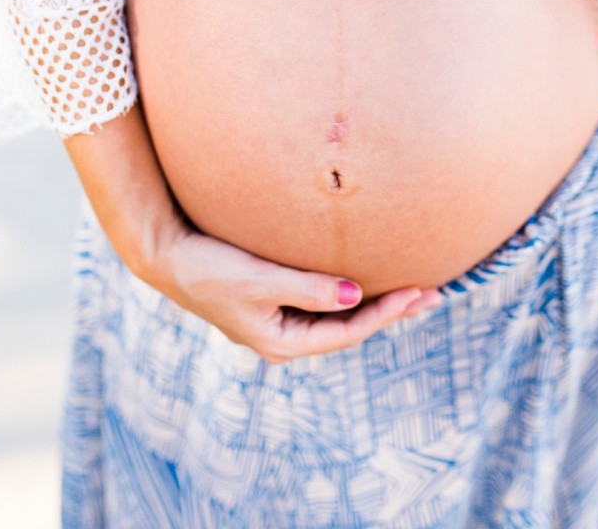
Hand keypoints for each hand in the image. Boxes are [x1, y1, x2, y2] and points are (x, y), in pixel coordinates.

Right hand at [138, 225, 443, 364]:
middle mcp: (283, 339)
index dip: (386, 313)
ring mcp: (278, 322)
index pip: (349, 331)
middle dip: (392, 311)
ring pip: (339, 316)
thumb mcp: (259, 279)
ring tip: (413, 291)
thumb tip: (354, 294)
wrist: (164, 255)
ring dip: (375, 303)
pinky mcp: (273, 303)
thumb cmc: (207, 267)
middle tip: (433, 293)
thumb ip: (307, 288)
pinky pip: (324, 304)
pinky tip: (367, 282)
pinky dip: (351, 294)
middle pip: (350, 327)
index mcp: (281, 342)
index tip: (418, 292)